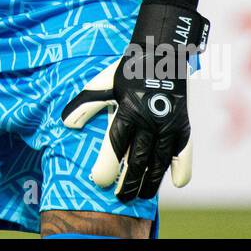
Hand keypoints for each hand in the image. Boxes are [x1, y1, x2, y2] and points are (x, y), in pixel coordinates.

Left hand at [62, 0, 208, 201]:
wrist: (162, 53)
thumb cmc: (127, 71)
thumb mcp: (102, 83)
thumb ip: (85, 104)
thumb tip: (66, 124)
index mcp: (127, 110)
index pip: (114, 146)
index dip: (106, 166)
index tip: (98, 180)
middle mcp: (149, 121)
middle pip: (137, 161)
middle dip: (126, 183)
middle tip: (118, 197)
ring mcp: (168, 126)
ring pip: (159, 163)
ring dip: (149, 182)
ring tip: (139, 195)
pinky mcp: (183, 126)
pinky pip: (184, 153)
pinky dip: (181, 169)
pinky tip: (176, 183)